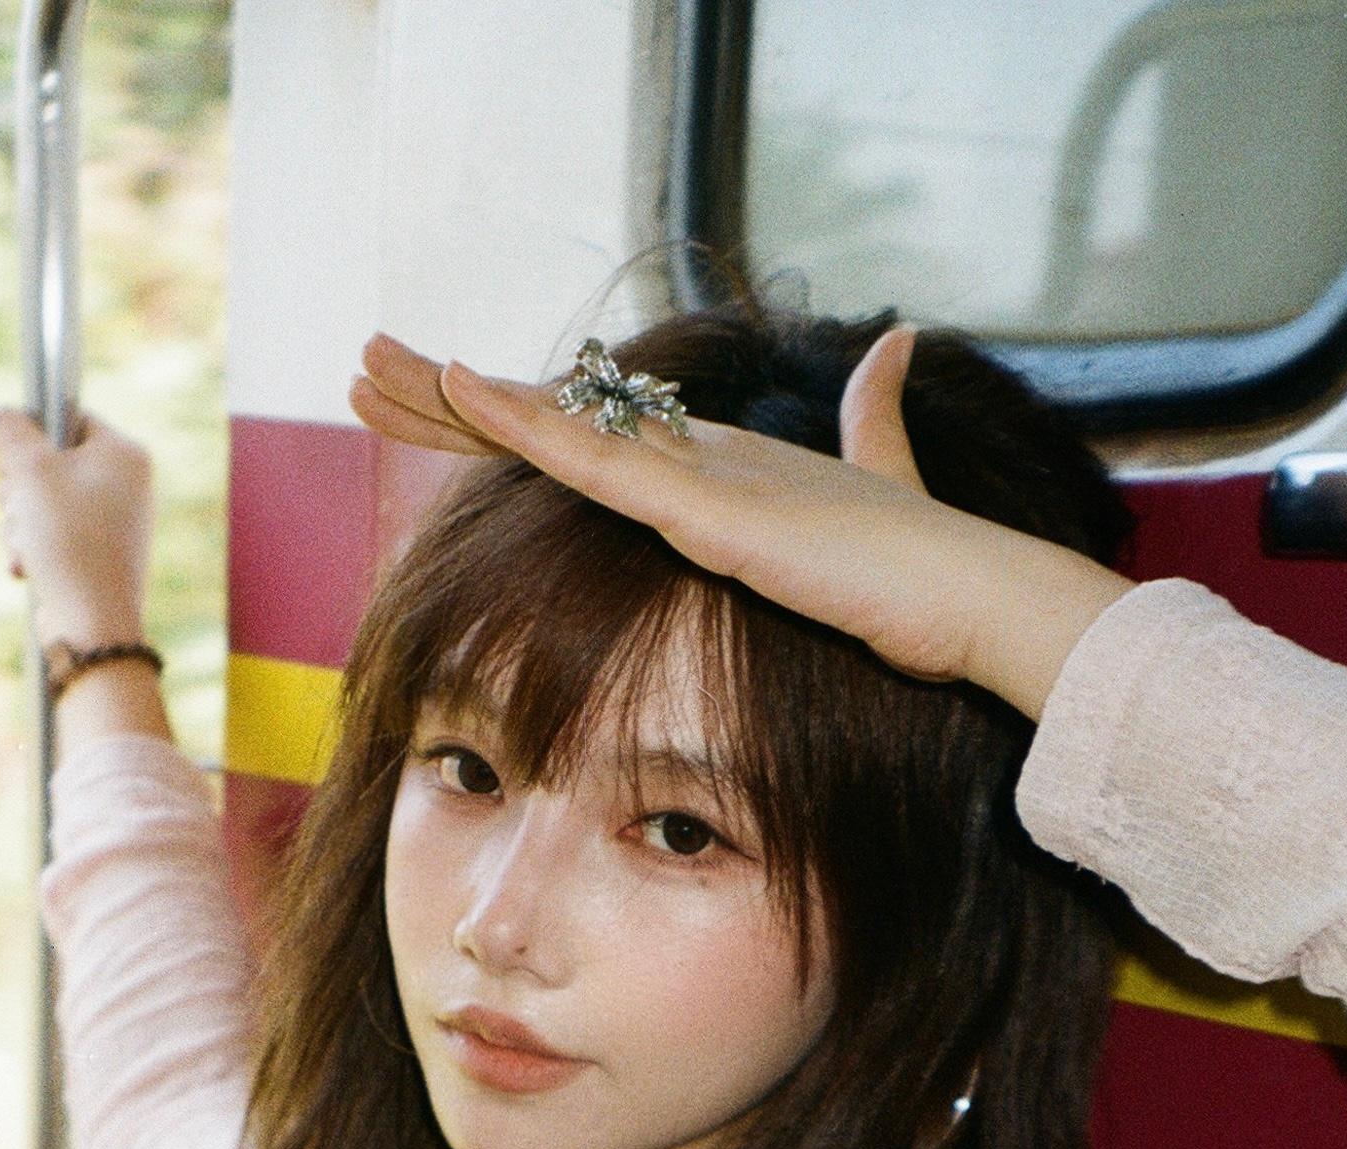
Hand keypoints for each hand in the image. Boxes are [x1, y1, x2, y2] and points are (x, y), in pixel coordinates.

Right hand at [0, 406, 153, 643]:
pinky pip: (49, 536)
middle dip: (18, 489)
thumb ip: (7, 428)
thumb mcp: (29, 469)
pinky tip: (29, 568)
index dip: (31, 434)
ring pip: (40, 502)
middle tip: (21, 508)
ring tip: (28, 546)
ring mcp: (112, 523)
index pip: (66, 417)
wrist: (90, 624)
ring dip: (18, 524)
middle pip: (47, 462)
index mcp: (126, 454)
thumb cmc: (69, 541)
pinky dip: (31, 549)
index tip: (14, 456)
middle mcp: (126, 486)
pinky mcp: (94, 556)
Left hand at [349, 329, 1131, 721]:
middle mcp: (704, 455)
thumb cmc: (932, 581)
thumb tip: (892, 347)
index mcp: (727, 466)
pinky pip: (597, 461)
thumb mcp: (881, 495)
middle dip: (454, 398)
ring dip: (455, 398)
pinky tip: (463, 391)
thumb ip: (874, 424)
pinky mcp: (711, 510)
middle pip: (555, 418)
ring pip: (555, 427)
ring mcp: (705, 478)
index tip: (437, 399)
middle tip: (366, 369)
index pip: (596, 434)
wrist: (980, 602)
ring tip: (371, 367)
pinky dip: (525, 425)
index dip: (513, 415)